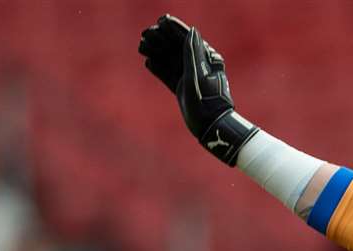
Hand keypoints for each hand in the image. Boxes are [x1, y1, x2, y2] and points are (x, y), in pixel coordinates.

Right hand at [138, 14, 258, 163]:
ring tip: (141, 46)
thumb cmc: (207, 101)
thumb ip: (192, 54)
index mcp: (206, 59)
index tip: (160, 21)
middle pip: (176, 48)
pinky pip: (168, 75)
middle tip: (145, 33)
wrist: (211, 126)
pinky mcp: (183, 89)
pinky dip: (159, 68)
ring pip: (170, 60)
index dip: (174, 29)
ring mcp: (190, 77)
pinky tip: (148, 62)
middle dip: (161, 39)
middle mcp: (198, 66)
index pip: (188, 39)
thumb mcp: (197, 75)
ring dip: (156, 52)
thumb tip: (191, 31)